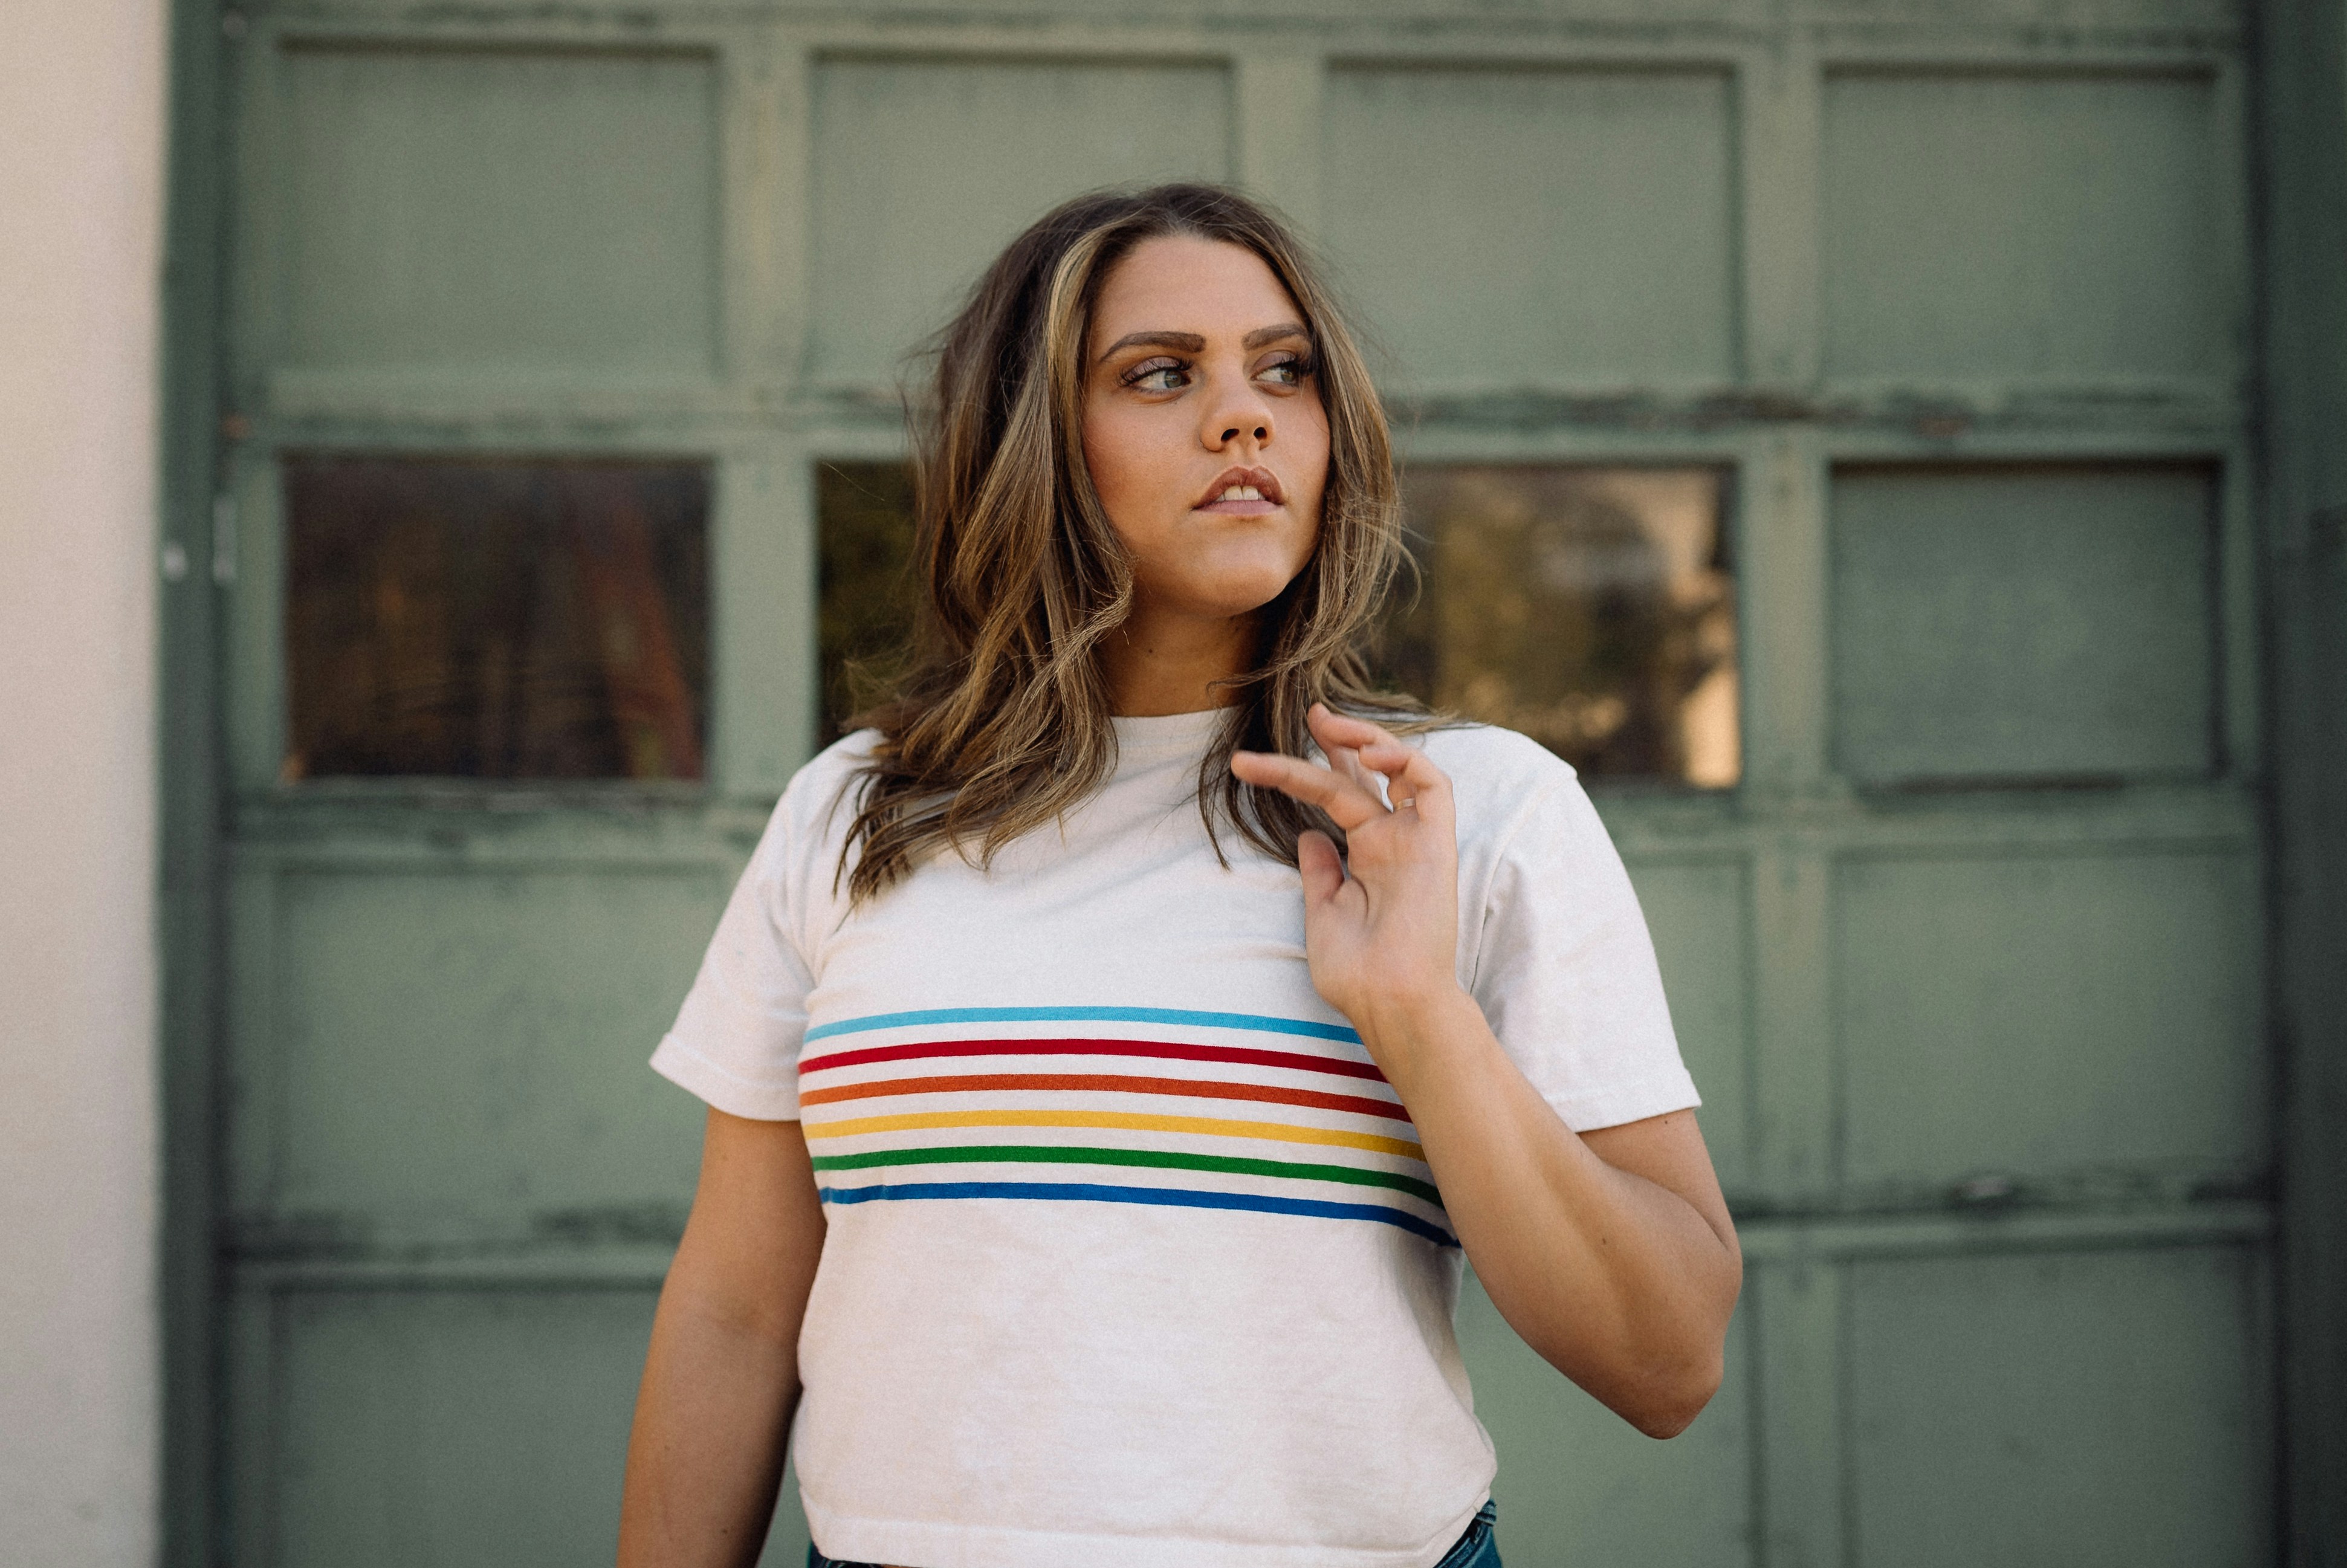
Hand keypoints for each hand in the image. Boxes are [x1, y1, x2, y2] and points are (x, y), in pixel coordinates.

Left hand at [1229, 705, 1464, 1052]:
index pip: (1338, 797)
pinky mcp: (1437, 844)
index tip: (1251, 762)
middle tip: (1310, 713)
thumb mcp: (1323, 913)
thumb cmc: (1356, 973)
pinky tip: (1370, 752)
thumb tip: (1306, 835)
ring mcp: (1415, 841)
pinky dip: (1406, 760)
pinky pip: (1434, 787)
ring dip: (1369, 739)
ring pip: (1402, 770)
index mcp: (1367, 857)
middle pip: (1366, 776)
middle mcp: (1393, 843)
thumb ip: (1319, 871)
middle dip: (1339, 741)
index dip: (1302, 771)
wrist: (1389, 1001)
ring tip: (1327, 724)